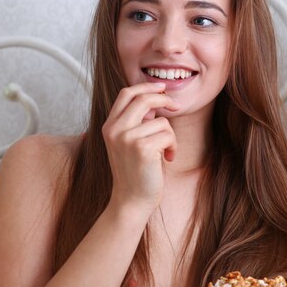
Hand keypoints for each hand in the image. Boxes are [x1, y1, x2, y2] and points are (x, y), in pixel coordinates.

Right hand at [102, 82, 179, 212]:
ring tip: (165, 151)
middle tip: (177, 107)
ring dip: (170, 136)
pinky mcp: (142, 148)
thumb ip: (137, 121)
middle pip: (144, 98)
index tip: (162, 87)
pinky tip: (167, 159)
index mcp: (109, 126)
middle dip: (165, 99)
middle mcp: (114, 129)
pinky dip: (173, 146)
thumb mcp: (129, 142)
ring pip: (161, 121)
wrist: (131, 200)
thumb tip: (156, 100)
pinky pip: (168, 134)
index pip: (126, 93)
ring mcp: (127, 138)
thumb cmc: (136, 171)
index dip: (146, 86)